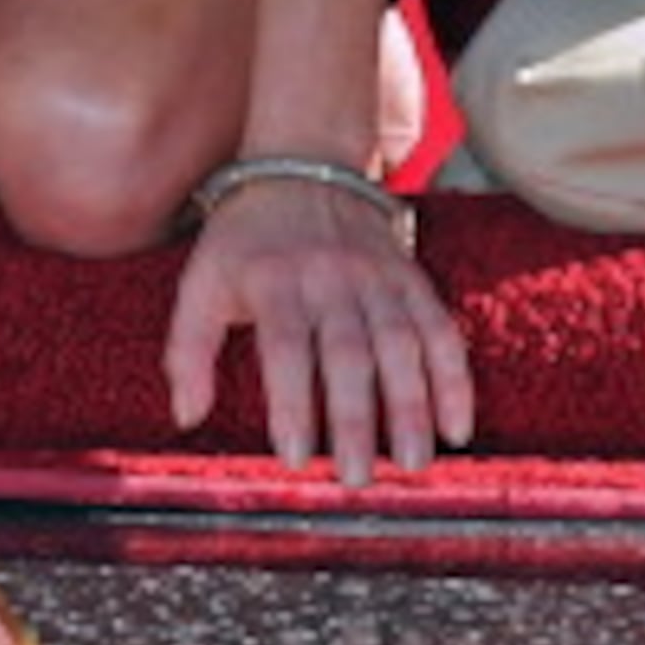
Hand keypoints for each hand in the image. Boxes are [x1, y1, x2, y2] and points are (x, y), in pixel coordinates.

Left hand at [163, 172, 470, 487]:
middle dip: (356, 419)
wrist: (303, 165)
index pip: (285, 347)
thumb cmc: (243, 242)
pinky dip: (454, 378)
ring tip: (413, 464)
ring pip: (401, 344)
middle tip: (356, 478)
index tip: (296, 458)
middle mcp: (330, 277)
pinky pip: (440, 330)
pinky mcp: (411, 279)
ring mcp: (377, 277)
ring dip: (412, 406)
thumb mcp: (200, 282)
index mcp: (274, 280)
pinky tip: (457, 427)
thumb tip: (187, 418)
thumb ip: (188, 350)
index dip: (291, 402)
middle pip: (348, 353)